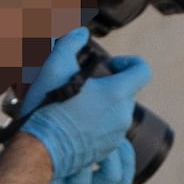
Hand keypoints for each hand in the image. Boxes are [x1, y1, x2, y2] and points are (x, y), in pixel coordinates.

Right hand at [11, 42, 147, 183]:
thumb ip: (69, 43)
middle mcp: (122, 116)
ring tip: (77, 105)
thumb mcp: (55, 67)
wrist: (41, 150)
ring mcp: (115, 136)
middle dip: (109, 85)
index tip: (111, 65)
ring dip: (102, 106)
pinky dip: (97, 125)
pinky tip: (75, 124)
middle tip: (84, 85)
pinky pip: (108, 132)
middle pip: (126, 92)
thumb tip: (79, 32)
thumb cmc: (49, 108)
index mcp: (117, 94)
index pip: (143, 70)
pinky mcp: (105, 151)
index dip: (129, 62)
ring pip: (117, 113)